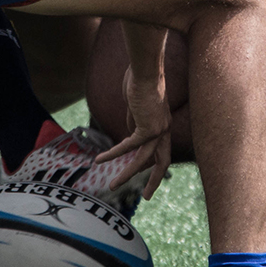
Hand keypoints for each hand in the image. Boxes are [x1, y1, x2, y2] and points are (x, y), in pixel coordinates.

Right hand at [97, 63, 173, 199]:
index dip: (156, 163)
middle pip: (162, 162)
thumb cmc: (140, 80)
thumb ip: (135, 120)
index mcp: (164, 124)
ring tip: (112, 185)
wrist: (146, 70)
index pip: (162, 148)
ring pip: (143, 160)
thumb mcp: (137, 105)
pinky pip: (128, 146)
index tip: (151, 173)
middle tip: (148, 196)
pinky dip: (113, 154)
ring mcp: (158, 130)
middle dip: (154, 180)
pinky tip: (100, 160)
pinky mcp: (146, 128)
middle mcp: (165, 129)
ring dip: (127, 174)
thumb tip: (130, 132)